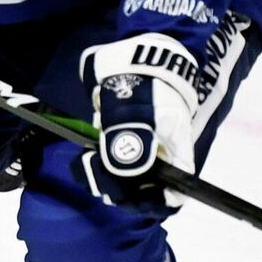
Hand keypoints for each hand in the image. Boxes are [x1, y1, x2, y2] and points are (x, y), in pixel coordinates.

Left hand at [77, 33, 200, 208]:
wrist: (130, 57)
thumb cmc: (143, 84)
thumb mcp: (137, 114)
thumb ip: (130, 145)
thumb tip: (124, 175)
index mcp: (176, 156)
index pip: (175, 195)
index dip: (154, 203)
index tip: (129, 199)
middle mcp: (161, 160)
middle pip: (142, 192)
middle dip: (118, 191)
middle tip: (96, 176)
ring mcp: (140, 153)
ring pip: (122, 182)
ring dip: (103, 180)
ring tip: (89, 164)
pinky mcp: (120, 146)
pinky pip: (108, 168)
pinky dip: (95, 168)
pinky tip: (85, 158)